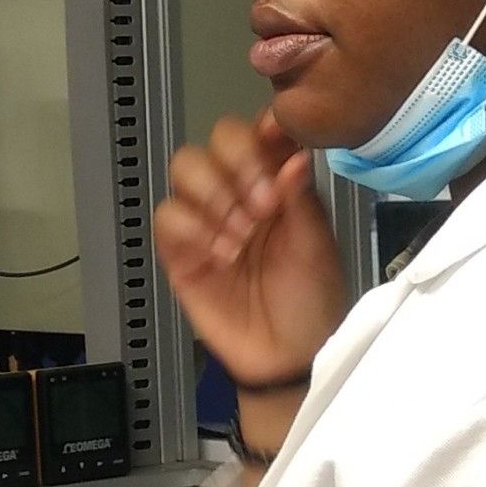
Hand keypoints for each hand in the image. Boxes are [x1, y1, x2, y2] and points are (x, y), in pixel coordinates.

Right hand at [152, 112, 347, 388]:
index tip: (276, 140)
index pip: (261, 133)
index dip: (264, 130)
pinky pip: (168, 216)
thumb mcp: (317, 246)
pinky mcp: (181, 250)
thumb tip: (294, 154)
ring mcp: (208, 218)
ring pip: (186, 168)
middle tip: (263, 206)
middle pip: (218, 140)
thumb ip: (302, 198)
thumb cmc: (312, 300)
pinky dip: (193, 229)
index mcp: (279, 182)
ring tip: (240, 236)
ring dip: (214, 195)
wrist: (288, 356)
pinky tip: (220, 256)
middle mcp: (241, 191)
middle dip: (238, 164)